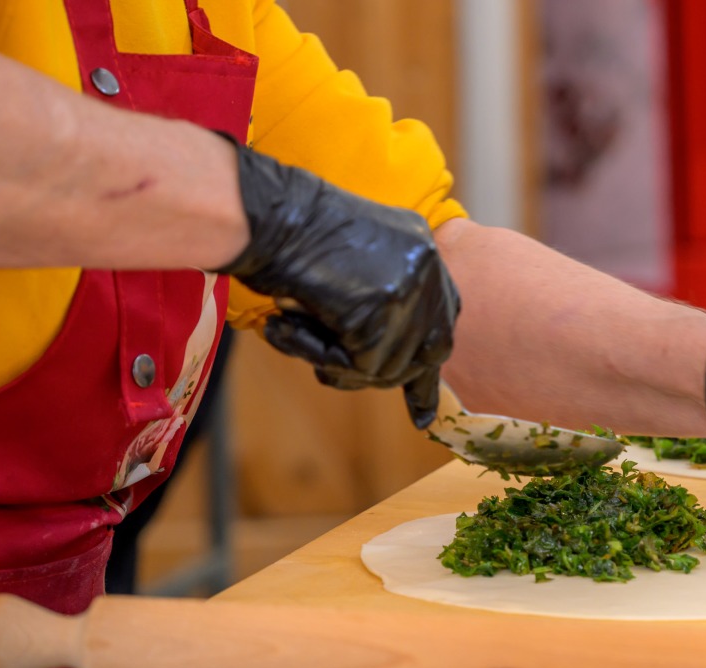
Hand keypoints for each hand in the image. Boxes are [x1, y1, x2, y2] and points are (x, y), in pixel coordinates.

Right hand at [216, 137, 459, 428]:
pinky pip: (356, 367)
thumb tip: (385, 366)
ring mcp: (409, 290)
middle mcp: (428, 267)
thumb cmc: (287, 235)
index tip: (421, 414)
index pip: (443, 319)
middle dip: (386, 376)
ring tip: (291, 327)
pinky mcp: (382, 313)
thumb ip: (378, 303)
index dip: (426, 364)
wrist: (263, 215)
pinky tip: (285, 325)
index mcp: (422, 250)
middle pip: (429, 352)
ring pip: (388, 367)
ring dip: (335, 362)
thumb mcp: (348, 265)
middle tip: (333, 372)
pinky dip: (315, 355)